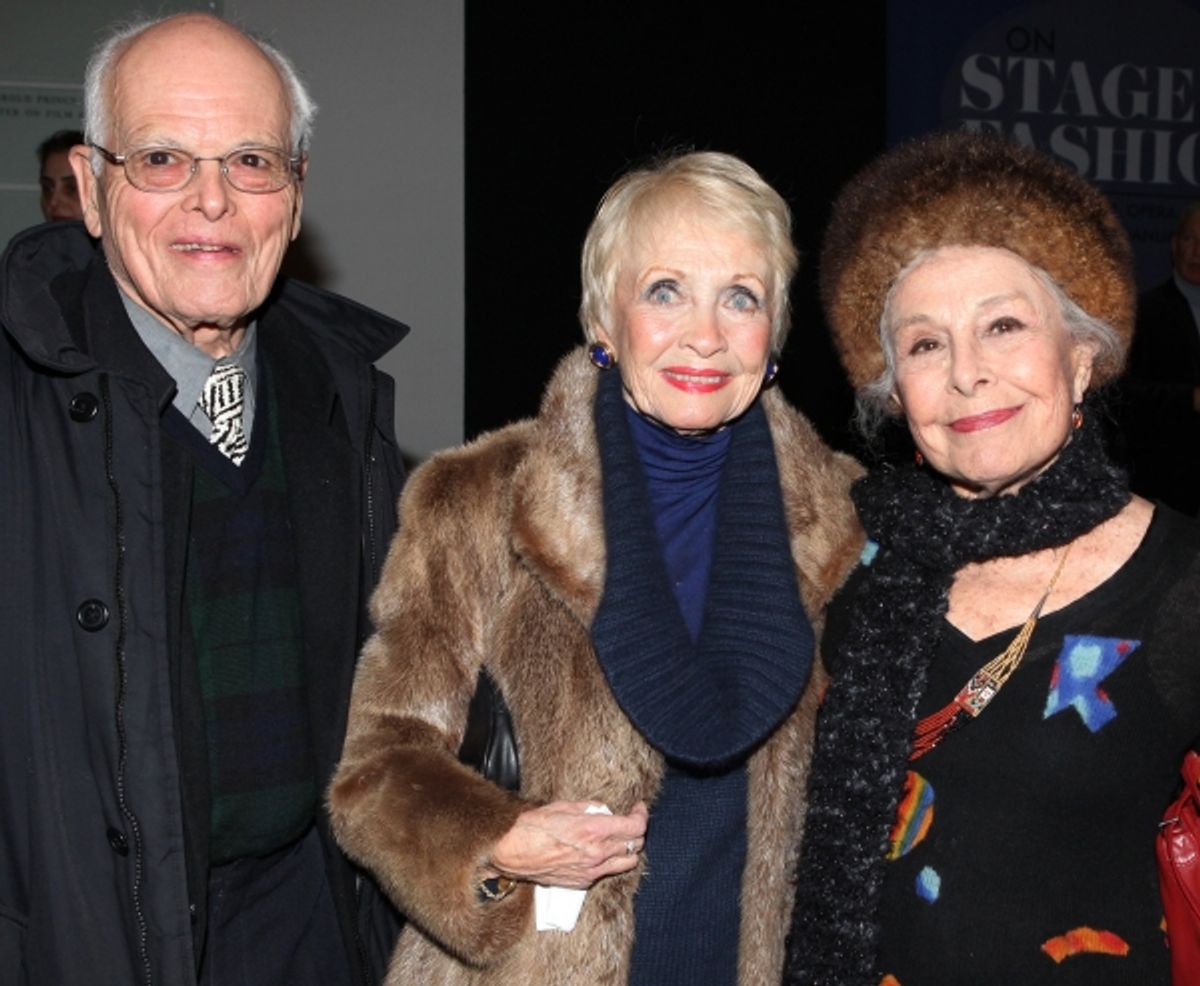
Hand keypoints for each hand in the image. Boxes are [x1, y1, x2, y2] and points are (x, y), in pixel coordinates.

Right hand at [485, 800, 647, 888]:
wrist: (511, 852)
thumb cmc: (532, 827)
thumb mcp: (563, 807)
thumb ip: (589, 808)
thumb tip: (603, 810)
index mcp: (594, 830)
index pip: (635, 827)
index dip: (642, 815)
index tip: (638, 808)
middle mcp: (597, 853)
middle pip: (635, 845)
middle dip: (636, 831)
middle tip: (629, 821)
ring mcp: (591, 871)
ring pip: (627, 863)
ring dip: (628, 849)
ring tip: (619, 839)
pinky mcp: (582, 882)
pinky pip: (607, 872)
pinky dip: (610, 862)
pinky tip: (599, 852)